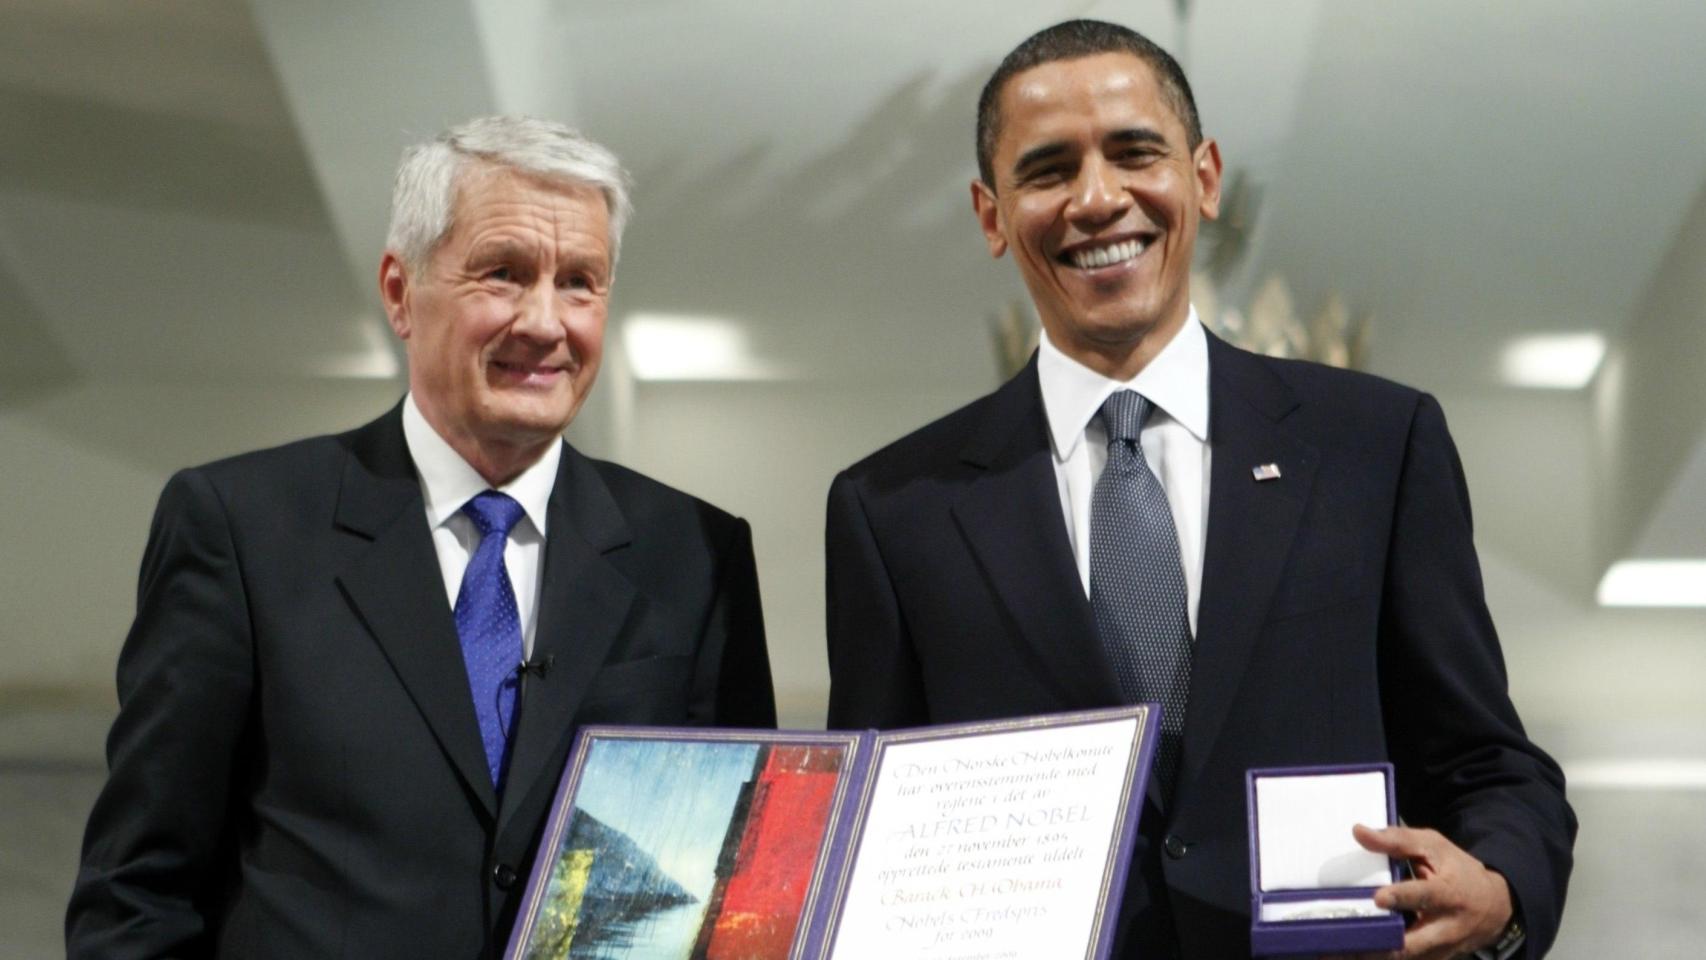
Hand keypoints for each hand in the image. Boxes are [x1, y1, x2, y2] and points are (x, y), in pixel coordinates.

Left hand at [1325, 824, 1512, 959]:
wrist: (1494, 906)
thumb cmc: (1458, 871)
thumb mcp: (1434, 847)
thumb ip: (1398, 840)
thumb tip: (1358, 832)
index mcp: (1448, 893)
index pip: (1424, 896)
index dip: (1402, 898)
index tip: (1379, 898)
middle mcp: (1445, 927)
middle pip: (1411, 943)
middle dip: (1378, 945)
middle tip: (1344, 940)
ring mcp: (1439, 949)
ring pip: (1404, 959)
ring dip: (1371, 956)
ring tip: (1335, 953)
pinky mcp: (1433, 959)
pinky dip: (1377, 958)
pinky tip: (1351, 954)